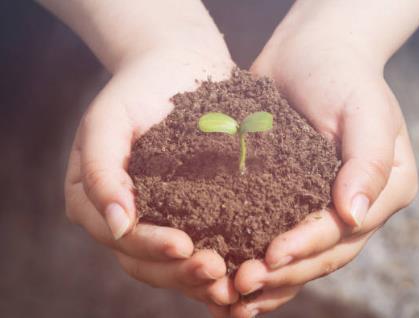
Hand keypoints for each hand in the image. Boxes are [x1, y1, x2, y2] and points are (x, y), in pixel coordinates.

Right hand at [65, 46, 239, 306]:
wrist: (176, 65)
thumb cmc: (138, 89)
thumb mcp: (108, 120)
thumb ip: (101, 169)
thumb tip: (116, 224)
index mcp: (96, 200)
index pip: (120, 238)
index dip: (149, 247)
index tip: (184, 246)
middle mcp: (125, 217)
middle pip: (147, 261)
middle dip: (181, 273)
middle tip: (216, 272)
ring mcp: (160, 217)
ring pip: (176, 263)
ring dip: (203, 279)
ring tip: (236, 283)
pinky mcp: (193, 212)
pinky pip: (205, 244)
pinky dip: (223, 263)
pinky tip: (246, 271)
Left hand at [229, 7, 418, 316]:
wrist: (310, 53)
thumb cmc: (342, 74)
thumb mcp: (365, 108)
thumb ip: (368, 161)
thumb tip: (354, 215)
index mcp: (384, 190)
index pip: (344, 230)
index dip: (307, 246)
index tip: (270, 256)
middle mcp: (356, 208)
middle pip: (321, 255)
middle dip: (282, 273)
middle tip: (240, 284)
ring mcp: (322, 207)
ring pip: (298, 257)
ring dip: (266, 280)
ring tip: (229, 295)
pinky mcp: (289, 200)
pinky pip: (274, 236)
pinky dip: (254, 259)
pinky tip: (227, 280)